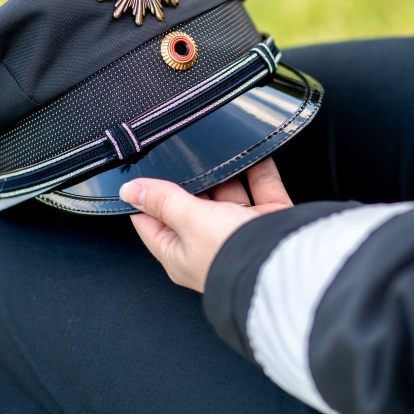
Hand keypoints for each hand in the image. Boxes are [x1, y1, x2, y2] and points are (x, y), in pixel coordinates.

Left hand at [119, 158, 292, 292]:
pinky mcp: (269, 219)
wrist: (284, 263)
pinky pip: (262, 187)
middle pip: (193, 203)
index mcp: (180, 254)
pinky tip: (252, 152)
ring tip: (219, 149)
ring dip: (226, 172)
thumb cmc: (232, 256)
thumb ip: (163, 200)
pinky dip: (259, 170)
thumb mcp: (188, 221)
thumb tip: (130, 190)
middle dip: (191, 178)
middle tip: (184, 152)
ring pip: (229, 192)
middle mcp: (210, 243)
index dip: (145, 196)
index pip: (152, 222)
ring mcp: (241, 230)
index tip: (141, 171)